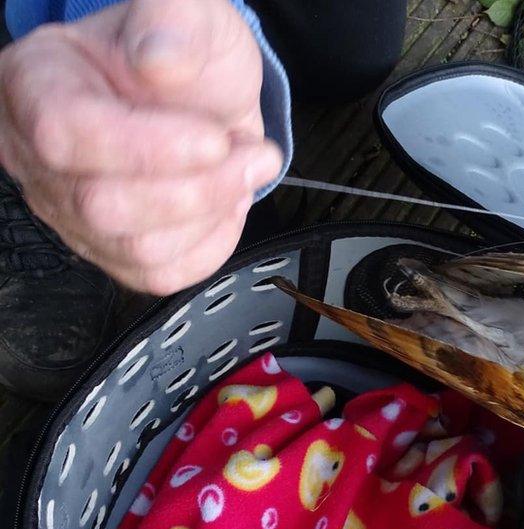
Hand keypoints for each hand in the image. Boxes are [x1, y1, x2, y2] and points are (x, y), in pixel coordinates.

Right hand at [0, 0, 281, 294]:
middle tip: (254, 153)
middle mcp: (41, 157)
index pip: (65, 133)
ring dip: (214, 214)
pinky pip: (161, 275)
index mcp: (36, 84)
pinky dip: (212, 243)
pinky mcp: (112, 250)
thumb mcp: (186, 13)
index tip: (214, 138)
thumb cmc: (181, 49)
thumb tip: (159, 60)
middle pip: (102, 206)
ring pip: (138, 250)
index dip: (147, 147)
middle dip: (199, 187)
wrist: (202, 89)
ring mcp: (72, 212)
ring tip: (245, 167)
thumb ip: (171, 22)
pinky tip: (227, 202)